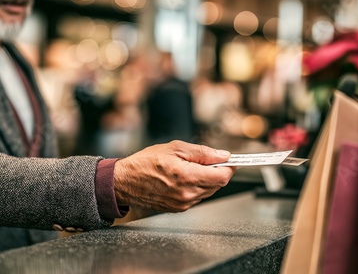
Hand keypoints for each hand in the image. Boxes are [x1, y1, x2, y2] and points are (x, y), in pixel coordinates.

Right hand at [113, 140, 235, 211]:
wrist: (125, 181)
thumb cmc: (145, 163)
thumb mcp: (175, 148)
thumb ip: (202, 153)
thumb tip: (222, 155)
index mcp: (188, 177)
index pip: (222, 176)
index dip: (230, 167)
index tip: (231, 161)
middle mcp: (187, 193)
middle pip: (217, 184)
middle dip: (218, 171)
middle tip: (209, 160)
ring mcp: (183, 203)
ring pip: (208, 191)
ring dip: (207, 179)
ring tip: (192, 168)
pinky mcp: (179, 208)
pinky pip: (197, 197)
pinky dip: (197, 187)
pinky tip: (184, 178)